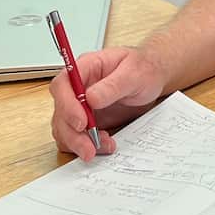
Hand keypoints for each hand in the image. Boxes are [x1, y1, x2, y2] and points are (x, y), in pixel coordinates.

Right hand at [49, 46, 166, 160]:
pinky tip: (104, 145)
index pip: (63, 84)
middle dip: (72, 133)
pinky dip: (86, 145)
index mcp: (87, 67)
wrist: (153, 79)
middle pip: (60, 111)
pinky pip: (76, 137)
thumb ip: (113, 85)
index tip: (81, 123)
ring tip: (103, 147)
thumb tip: (90, 98)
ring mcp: (80, 105)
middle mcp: (78, 86)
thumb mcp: (134, 73)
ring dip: (78, 143)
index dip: (66, 105)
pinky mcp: (86, 121)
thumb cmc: (144, 69)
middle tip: (89, 148)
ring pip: (64, 128)